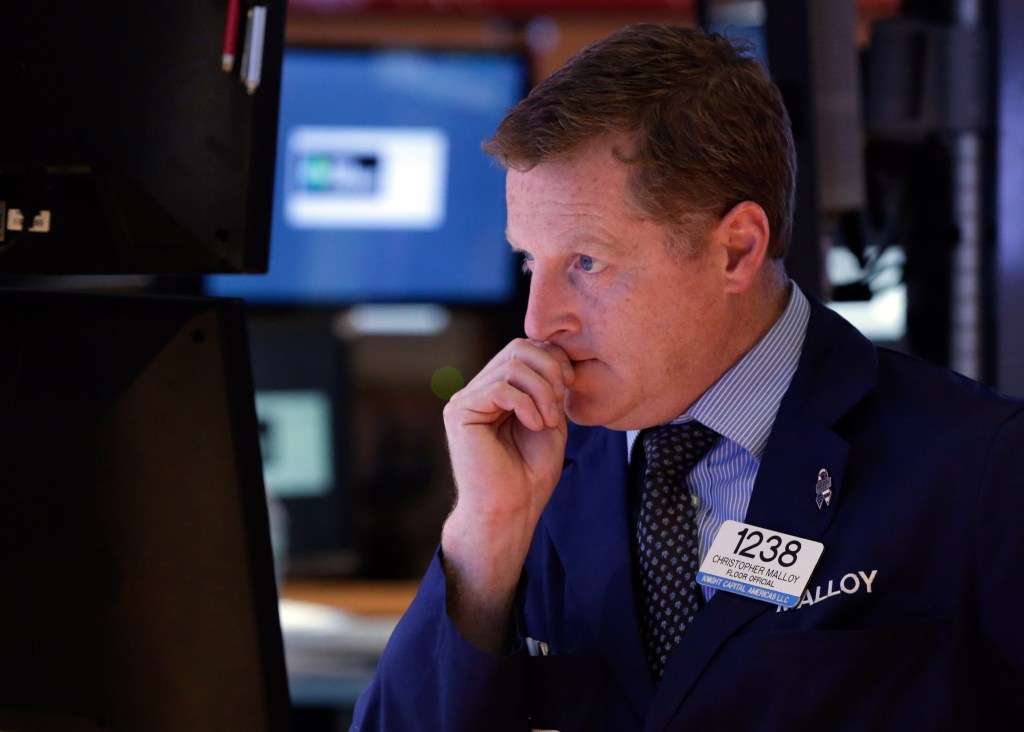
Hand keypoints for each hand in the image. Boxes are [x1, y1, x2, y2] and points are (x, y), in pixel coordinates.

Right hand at [444, 338, 573, 531]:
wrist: (512, 509)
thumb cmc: (531, 473)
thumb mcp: (551, 419)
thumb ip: (549, 387)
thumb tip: (553, 353)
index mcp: (500, 390)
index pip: (525, 350)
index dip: (553, 358)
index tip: (571, 384)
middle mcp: (479, 390)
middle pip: (517, 349)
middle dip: (549, 370)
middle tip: (559, 403)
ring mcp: (466, 399)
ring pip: (511, 366)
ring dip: (541, 391)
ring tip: (548, 421)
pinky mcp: (459, 412)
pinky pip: (498, 388)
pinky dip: (525, 404)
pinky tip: (534, 425)